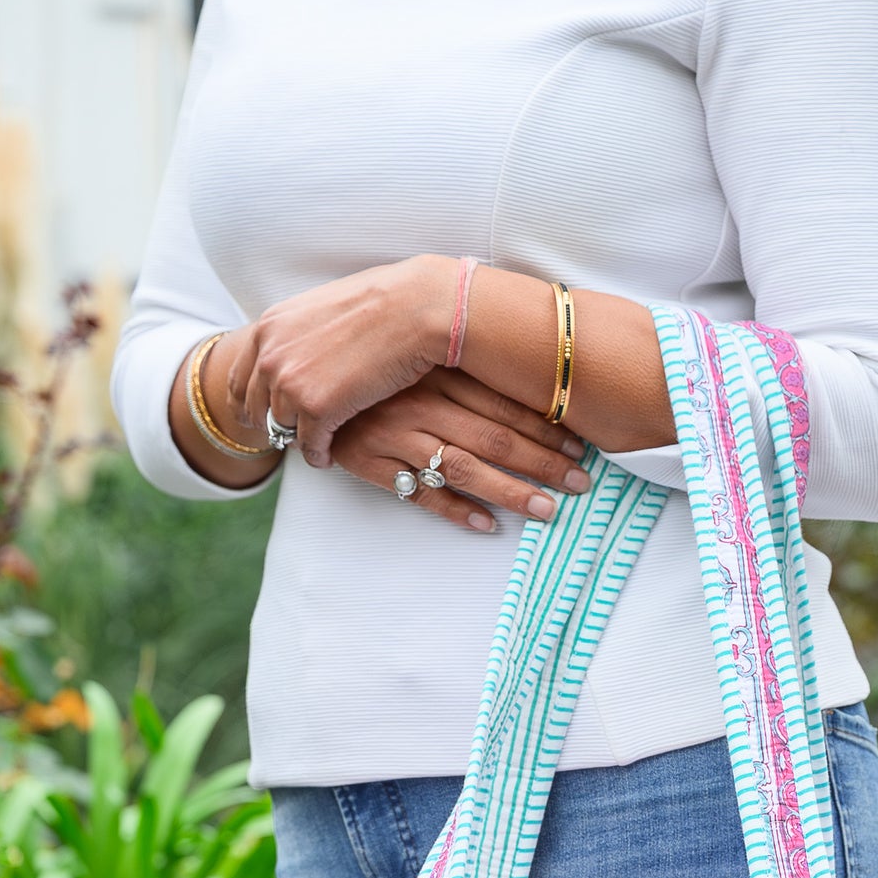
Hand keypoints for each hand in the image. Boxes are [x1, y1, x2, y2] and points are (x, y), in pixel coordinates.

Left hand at [226, 255, 455, 469]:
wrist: (412, 308)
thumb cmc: (379, 305)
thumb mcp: (320, 311)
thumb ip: (297, 336)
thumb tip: (298, 358)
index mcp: (268, 328)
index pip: (239, 380)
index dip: (251, 405)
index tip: (264, 418)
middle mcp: (271, 356)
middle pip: (257, 411)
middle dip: (275, 426)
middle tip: (294, 435)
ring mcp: (290, 384)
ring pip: (283, 431)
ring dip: (300, 440)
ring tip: (318, 443)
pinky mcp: (317, 409)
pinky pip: (309, 447)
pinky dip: (319, 454)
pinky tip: (329, 454)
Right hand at [330, 370, 590, 530]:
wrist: (296, 375)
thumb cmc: (368, 363)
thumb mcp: (415, 352)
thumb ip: (461, 365)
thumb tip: (522, 372)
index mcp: (437, 370)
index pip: (504, 402)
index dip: (546, 426)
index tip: (582, 445)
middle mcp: (420, 402)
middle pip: (494, 437)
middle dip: (542, 462)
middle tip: (582, 483)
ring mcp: (395, 434)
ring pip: (464, 466)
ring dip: (510, 491)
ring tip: (547, 510)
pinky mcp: (370, 462)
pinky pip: (419, 493)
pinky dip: (455, 510)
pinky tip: (488, 525)